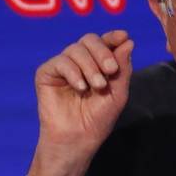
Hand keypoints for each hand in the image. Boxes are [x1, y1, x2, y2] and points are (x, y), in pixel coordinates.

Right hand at [24, 30, 133, 175]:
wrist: (78, 139)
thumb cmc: (98, 119)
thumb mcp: (118, 93)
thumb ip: (123, 67)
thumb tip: (128, 40)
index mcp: (97, 64)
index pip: (104, 42)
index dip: (113, 36)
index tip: (123, 36)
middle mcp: (80, 62)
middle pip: (89, 40)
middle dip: (102, 52)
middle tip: (111, 70)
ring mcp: (63, 67)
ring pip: (76, 49)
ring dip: (90, 66)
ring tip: (97, 86)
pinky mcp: (47, 74)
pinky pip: (60, 61)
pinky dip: (73, 72)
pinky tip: (80, 88)